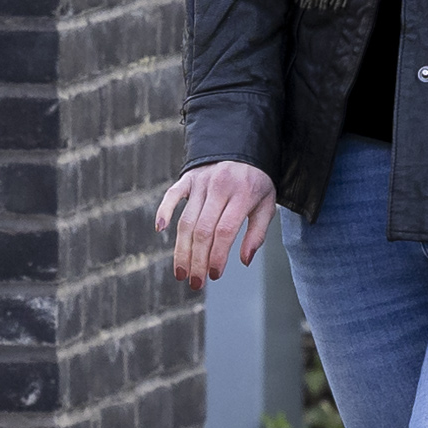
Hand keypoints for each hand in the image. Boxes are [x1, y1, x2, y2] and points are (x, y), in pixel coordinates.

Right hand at [154, 161, 277, 290]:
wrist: (242, 144)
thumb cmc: (256, 181)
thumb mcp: (267, 205)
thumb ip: (257, 233)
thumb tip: (243, 261)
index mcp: (242, 195)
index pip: (225, 231)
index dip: (217, 256)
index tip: (214, 275)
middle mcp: (219, 187)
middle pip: (203, 230)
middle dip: (197, 260)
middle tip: (195, 283)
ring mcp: (201, 182)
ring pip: (186, 220)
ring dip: (182, 249)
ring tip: (181, 272)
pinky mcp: (188, 178)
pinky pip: (172, 195)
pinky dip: (164, 210)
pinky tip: (160, 229)